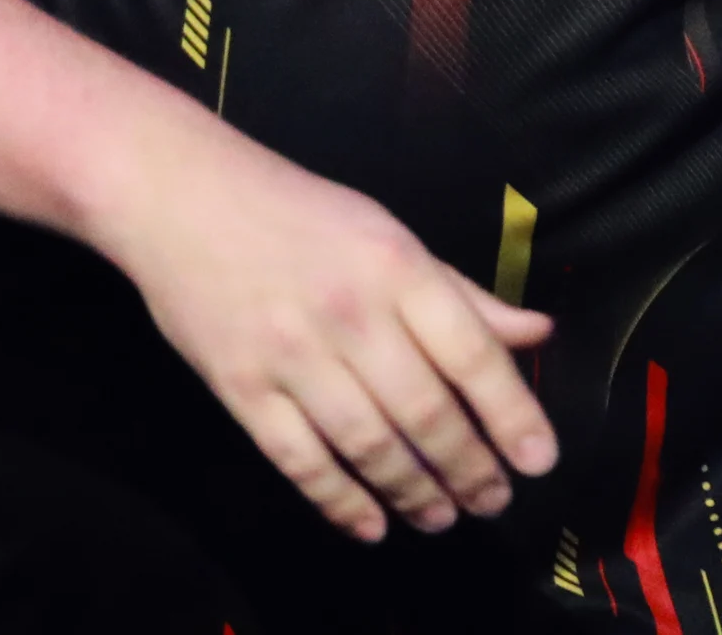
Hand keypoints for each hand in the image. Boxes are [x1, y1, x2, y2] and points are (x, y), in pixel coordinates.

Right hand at [90, 124, 555, 542]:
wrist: (182, 196)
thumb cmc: (298, 212)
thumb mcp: (388, 232)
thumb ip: (461, 292)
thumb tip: (537, 332)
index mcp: (396, 266)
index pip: (471, 354)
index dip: (513, 415)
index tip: (539, 461)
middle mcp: (350, 313)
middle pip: (425, 412)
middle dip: (469, 468)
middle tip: (493, 502)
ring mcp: (291, 355)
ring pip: (369, 445)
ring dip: (414, 492)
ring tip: (441, 517)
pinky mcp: (240, 388)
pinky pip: (299, 461)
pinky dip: (340, 502)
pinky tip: (371, 524)